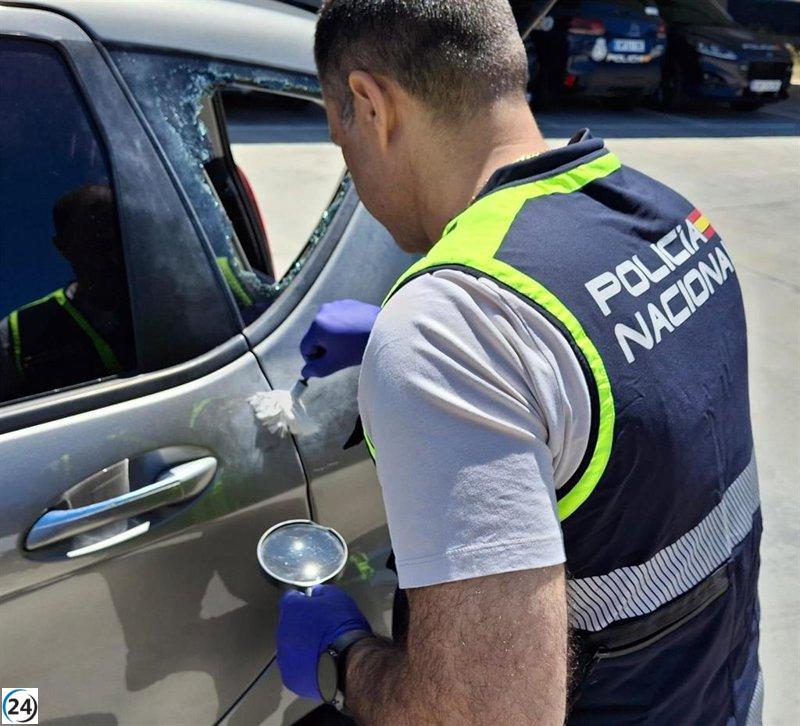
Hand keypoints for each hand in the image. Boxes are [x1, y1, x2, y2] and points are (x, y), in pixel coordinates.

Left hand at [277, 585, 371, 700]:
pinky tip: (321, 665)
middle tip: (321, 629)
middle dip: (301, 625)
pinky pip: (296, 668)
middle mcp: (281, 632)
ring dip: (301, 647)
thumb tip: (313, 595)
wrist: (348, 660)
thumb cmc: (342, 624)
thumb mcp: (336, 597)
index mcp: (290, 609)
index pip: (290, 599)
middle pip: (289, 625)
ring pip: (291, 648)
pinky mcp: (290, 679)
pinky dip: (305, 666)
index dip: (303, 600)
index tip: (314, 604)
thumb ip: (320, 592)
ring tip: (322, 650)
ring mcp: (284, 658)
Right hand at [300, 300, 379, 378]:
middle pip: (315, 337)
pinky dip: (341, 328)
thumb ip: (316, 369)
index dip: (315, 360)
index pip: (305, 348)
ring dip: (332, 338)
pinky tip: (355, 334)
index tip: (330, 363)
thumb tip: (305, 372)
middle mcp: (322, 311)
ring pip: (326, 327)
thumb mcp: (335, 363)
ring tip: (349, 344)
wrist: (385, 330)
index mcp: (317, 325)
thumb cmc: (359, 347)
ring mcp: (335, 305)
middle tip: (341, 354)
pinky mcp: (347, 303)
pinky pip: (337, 319)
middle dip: (324, 348)